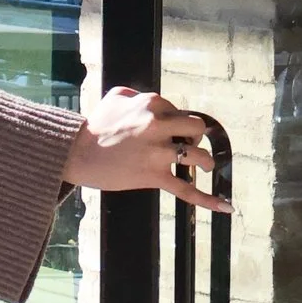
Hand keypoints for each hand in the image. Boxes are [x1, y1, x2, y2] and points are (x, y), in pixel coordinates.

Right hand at [63, 88, 226, 211]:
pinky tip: (227, 207)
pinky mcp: (153, 176)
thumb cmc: (93, 126)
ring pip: (198, 157)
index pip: (179, 111)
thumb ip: (137, 94)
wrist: (74, 154)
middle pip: (197, 129)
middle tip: (186, 146)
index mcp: (151, 104)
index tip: (167, 132)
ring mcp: (157, 152)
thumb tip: (151, 99)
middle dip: (195, 139)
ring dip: (203, 162)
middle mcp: (158, 125)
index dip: (176, 123)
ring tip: (200, 166)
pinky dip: (208, 200)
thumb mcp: (115, 97)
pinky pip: (187, 190)